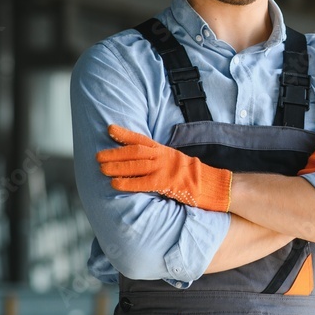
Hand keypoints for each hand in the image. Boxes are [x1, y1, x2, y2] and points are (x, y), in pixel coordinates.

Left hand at [96, 125, 232, 211]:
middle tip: (98, 156)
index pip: (142, 140)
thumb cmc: (197, 177)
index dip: (125, 135)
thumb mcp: (178, 162)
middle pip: (135, 152)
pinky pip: (144, 182)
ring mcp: (166, 170)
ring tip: (102, 168)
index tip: (109, 129)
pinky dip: (128, 183)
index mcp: (166, 151)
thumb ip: (162, 160)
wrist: (216, 184)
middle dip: (115, 153)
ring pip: (137, 165)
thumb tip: (144, 163)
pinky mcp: (169, 183)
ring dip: (117, 167)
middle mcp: (165, 157)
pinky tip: (115, 184)